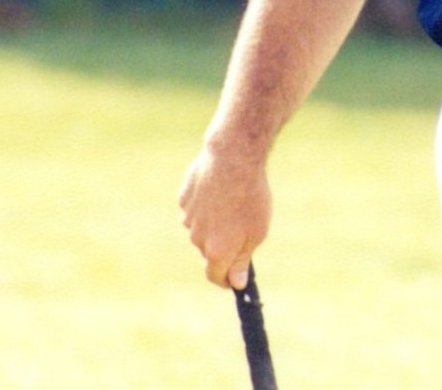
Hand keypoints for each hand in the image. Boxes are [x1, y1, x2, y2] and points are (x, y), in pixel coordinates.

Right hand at [179, 143, 272, 289]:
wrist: (234, 157)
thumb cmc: (251, 196)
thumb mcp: (257, 231)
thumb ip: (242, 260)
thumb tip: (235, 283)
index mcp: (216, 251)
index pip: (215, 277)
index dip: (227, 279)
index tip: (236, 274)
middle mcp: (197, 238)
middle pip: (209, 251)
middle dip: (223, 244)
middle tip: (243, 224)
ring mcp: (188, 217)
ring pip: (201, 228)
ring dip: (213, 222)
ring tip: (233, 201)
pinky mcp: (184, 197)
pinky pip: (195, 207)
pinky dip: (205, 202)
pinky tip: (218, 188)